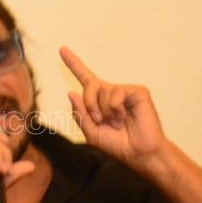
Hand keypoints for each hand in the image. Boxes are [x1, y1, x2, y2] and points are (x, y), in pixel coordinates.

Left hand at [60, 46, 166, 166]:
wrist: (139, 153)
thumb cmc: (117, 144)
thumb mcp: (91, 133)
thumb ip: (80, 114)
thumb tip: (71, 92)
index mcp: (98, 100)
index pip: (84, 78)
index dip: (73, 63)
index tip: (62, 49)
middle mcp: (111, 92)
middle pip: (89, 84)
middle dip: (89, 103)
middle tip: (99, 120)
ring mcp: (124, 91)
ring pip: (103, 90)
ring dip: (105, 111)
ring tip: (117, 122)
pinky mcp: (137, 92)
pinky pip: (117, 93)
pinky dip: (116, 108)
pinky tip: (124, 117)